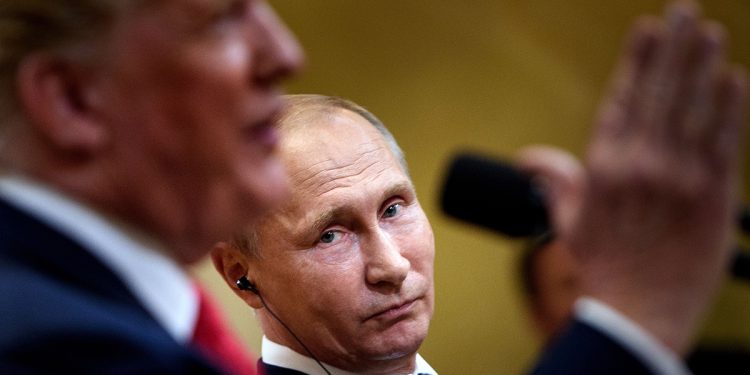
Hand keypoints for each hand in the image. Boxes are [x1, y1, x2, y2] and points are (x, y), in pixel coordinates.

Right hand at [569, 0, 745, 353]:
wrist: (638, 312)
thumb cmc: (603, 267)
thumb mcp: (568, 223)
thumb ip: (555, 181)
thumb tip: (532, 158)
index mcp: (602, 168)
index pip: (621, 100)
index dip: (636, 60)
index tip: (646, 27)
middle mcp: (639, 165)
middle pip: (657, 93)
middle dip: (671, 47)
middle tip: (682, 9)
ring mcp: (677, 178)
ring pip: (691, 108)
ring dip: (700, 65)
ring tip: (707, 30)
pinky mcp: (712, 196)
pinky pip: (721, 141)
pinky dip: (729, 107)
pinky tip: (732, 77)